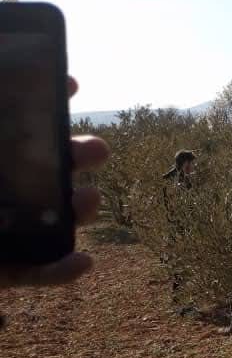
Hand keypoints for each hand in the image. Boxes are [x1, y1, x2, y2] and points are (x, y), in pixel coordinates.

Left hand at [0, 77, 109, 287]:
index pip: (7, 121)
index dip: (41, 99)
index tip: (70, 83)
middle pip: (37, 166)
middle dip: (74, 154)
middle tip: (97, 150)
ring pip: (45, 218)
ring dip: (78, 208)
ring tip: (88, 202)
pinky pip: (30, 273)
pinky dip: (58, 271)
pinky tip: (81, 262)